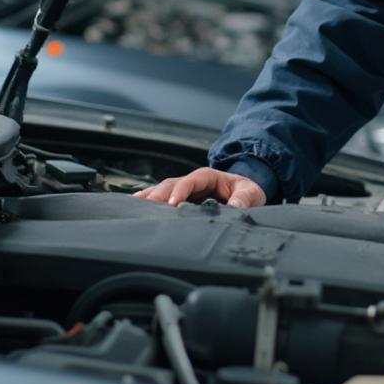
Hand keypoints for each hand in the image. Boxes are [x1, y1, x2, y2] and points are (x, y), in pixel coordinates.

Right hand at [132, 167, 266, 207]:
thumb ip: (244, 199)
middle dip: (159, 194)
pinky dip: (148, 201)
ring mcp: (185, 189)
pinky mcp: (180, 199)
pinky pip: (162, 198)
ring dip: (148, 197)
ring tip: (132, 206)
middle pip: (172, 184)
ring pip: (163, 190)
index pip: (192, 180)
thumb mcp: (251, 193)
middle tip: (146, 208)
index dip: (182, 190)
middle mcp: (193, 181)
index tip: (174, 203)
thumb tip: (236, 207)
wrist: (245, 191)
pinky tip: (134, 206)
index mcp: (209, 176)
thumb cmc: (246, 190)